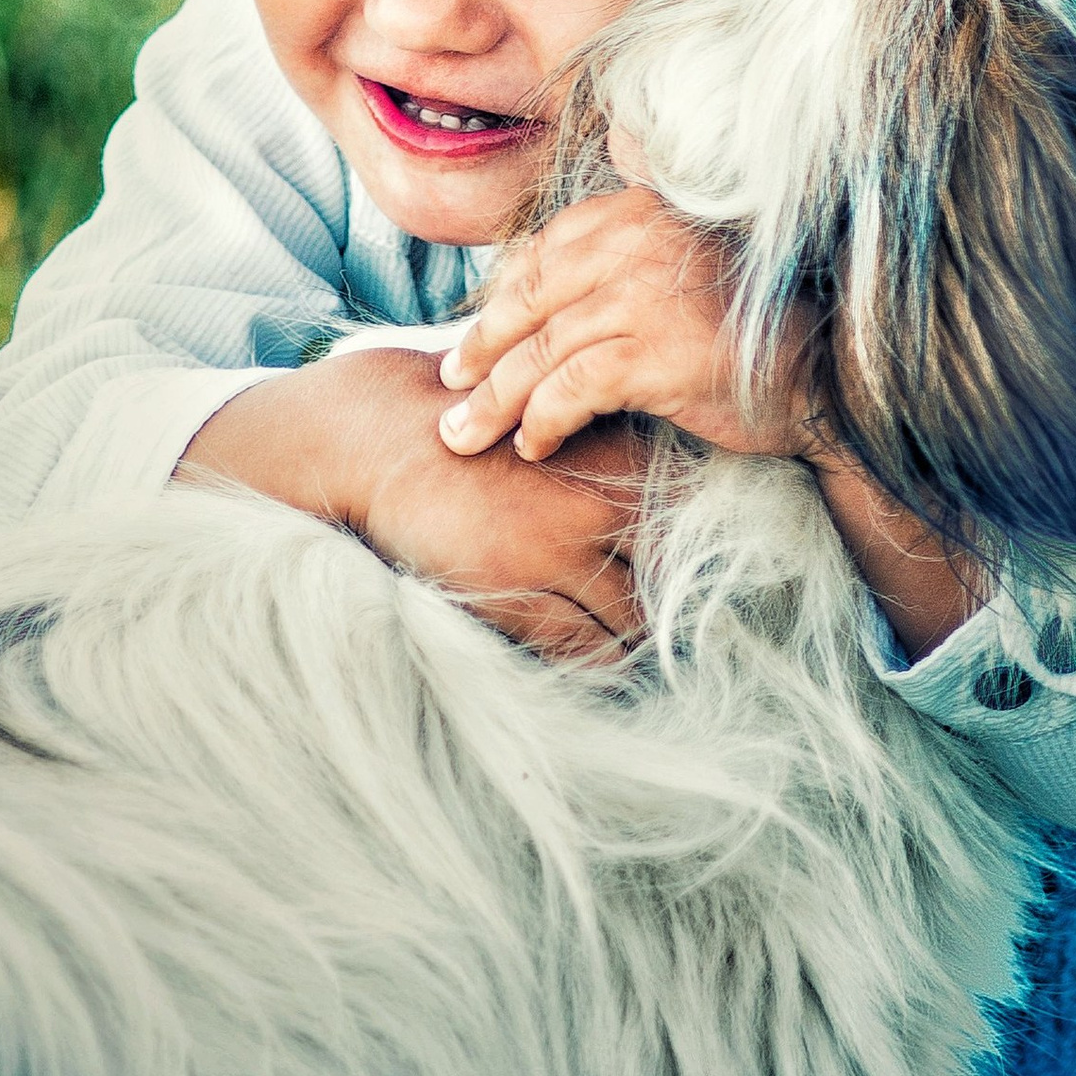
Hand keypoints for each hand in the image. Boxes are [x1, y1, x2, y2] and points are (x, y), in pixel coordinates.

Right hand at [181, 347, 646, 663]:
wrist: (378, 439)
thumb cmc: (463, 426)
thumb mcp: (546, 416)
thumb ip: (604, 449)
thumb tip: (661, 493)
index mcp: (613, 451)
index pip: (692, 513)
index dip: (696, 546)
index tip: (688, 567)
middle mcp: (600, 502)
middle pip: (672, 573)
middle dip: (669, 598)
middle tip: (668, 619)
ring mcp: (558, 553)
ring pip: (633, 622)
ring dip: (633, 636)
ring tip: (631, 645)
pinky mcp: (516, 595)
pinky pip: (582, 648)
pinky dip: (594, 658)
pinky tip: (590, 655)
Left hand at [435, 186, 821, 465]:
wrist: (826, 379)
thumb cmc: (755, 333)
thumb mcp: (684, 277)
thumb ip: (625, 269)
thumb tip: (546, 298)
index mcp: (641, 213)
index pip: (544, 252)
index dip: (499, 300)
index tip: (473, 341)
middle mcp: (638, 242)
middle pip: (530, 301)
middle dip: (480, 352)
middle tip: (450, 390)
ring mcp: (645, 296)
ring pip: (540, 352)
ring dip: (494, 400)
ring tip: (467, 435)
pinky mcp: (654, 354)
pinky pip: (571, 391)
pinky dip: (542, 422)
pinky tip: (533, 448)